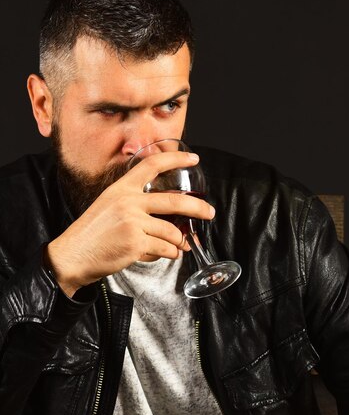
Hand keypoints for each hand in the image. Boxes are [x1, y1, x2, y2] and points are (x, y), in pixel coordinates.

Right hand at [45, 151, 214, 296]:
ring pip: (172, 231)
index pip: (152, 165)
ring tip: (180, 246)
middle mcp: (128, 201)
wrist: (72, 256)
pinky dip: (171, 254)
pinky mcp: (135, 243)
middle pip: (175, 200)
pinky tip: (170, 255)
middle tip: (209, 212)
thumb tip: (169, 214)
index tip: (194, 159)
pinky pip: (165, 249)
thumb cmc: (93, 234)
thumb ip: (135, 204)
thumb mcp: (109, 206)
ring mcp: (132, 222)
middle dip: (198, 208)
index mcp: (122, 189)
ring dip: (180, 242)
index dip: (176, 159)